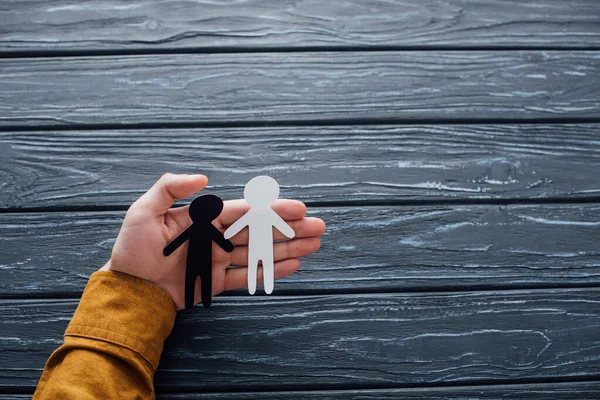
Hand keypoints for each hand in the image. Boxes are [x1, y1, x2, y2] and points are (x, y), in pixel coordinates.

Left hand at [103, 173, 325, 309]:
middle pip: (260, 231)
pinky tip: (292, 266)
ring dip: (288, 249)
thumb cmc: (132, 250)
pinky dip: (270, 272)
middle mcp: (216, 237)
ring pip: (260, 253)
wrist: (128, 290)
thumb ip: (169, 189)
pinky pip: (248, 276)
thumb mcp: (143, 212)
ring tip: (314, 245)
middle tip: (319, 226)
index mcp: (204, 219)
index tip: (298, 207)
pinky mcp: (217, 282)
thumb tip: (202, 177)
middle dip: (290, 229)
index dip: (273, 210)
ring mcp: (218, 260)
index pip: (245, 212)